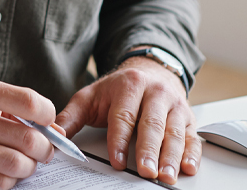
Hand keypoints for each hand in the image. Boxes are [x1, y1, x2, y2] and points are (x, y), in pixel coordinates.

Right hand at [0, 75, 57, 188]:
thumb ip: (9, 104)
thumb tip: (50, 125)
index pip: (29, 101)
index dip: (47, 116)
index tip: (48, 122)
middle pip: (26, 138)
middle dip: (44, 148)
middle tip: (44, 149)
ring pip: (15, 164)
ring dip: (27, 167)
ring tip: (23, 161)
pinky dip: (7, 180)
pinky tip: (2, 170)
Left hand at [55, 57, 200, 184]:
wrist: (149, 71)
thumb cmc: (117, 89)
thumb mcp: (91, 96)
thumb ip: (71, 116)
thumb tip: (54, 135)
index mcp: (129, 85)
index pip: (124, 115)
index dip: (120, 140)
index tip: (117, 161)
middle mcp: (155, 93)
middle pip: (152, 124)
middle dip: (149, 150)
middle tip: (146, 171)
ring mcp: (174, 105)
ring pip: (174, 132)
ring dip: (172, 156)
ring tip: (166, 175)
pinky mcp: (188, 118)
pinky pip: (193, 137)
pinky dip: (193, 154)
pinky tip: (188, 168)